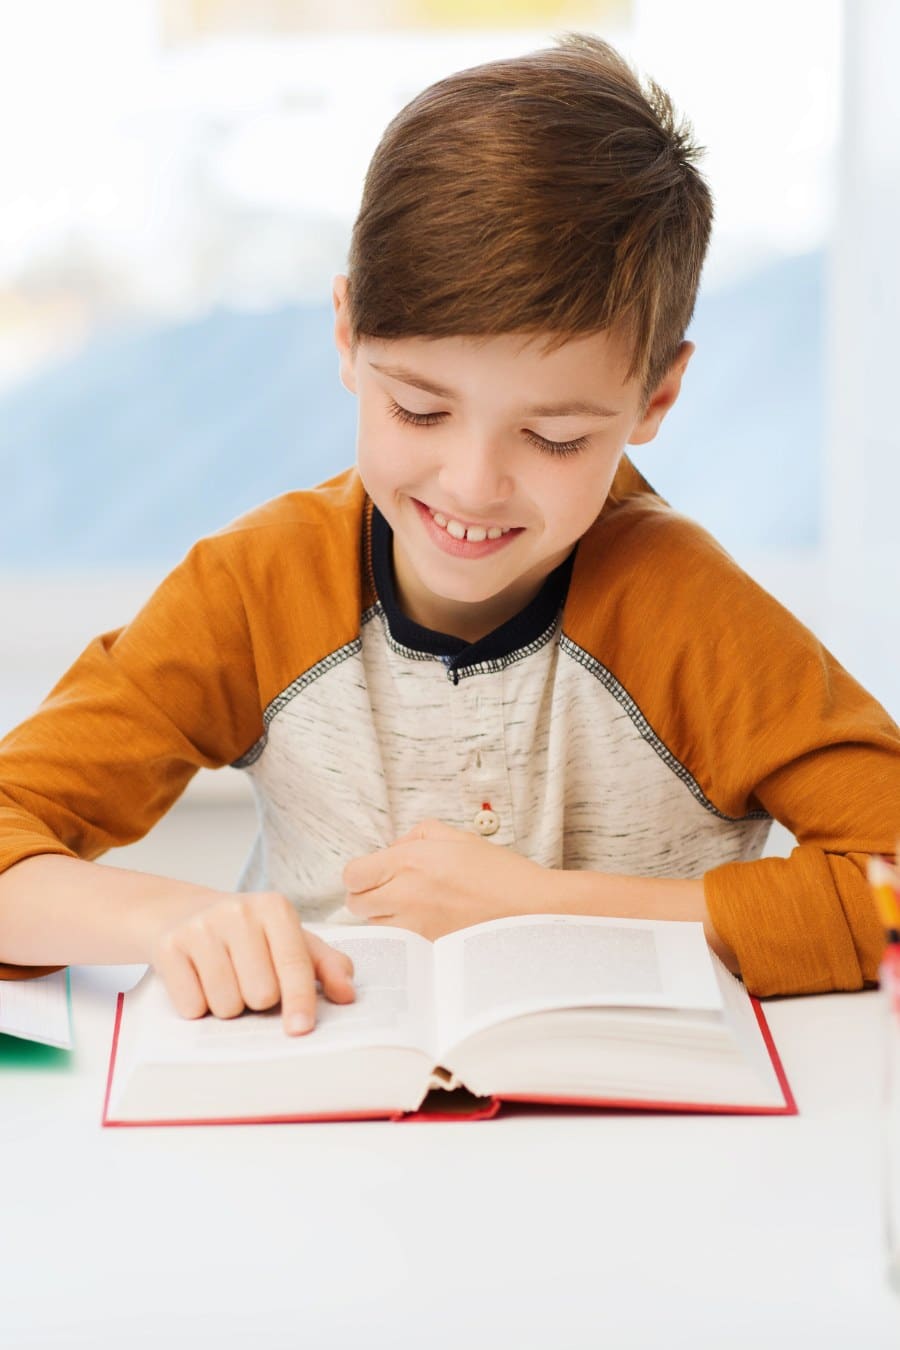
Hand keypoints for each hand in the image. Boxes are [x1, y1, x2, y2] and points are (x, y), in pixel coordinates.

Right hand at [148, 891, 354, 1035]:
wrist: (180, 912)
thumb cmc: (247, 934)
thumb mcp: (289, 940)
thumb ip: (325, 965)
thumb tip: (348, 994)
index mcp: (274, 907)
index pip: (294, 964)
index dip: (300, 1001)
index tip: (302, 1029)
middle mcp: (238, 911)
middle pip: (261, 994)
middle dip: (258, 1002)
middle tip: (248, 981)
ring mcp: (200, 927)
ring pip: (227, 1004)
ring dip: (228, 1007)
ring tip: (224, 979)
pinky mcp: (168, 946)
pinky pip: (192, 1006)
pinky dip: (198, 1006)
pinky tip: (198, 981)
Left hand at [342, 817, 548, 939]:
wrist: (532, 910)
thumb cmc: (500, 872)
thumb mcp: (458, 837)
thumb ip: (417, 835)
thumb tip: (393, 849)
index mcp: (411, 861)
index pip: (353, 875)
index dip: (361, 874)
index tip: (376, 873)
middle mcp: (406, 895)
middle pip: (356, 903)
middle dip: (368, 896)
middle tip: (391, 891)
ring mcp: (416, 926)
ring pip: (375, 926)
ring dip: (385, 917)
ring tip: (414, 909)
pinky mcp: (427, 950)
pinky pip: (398, 943)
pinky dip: (403, 937)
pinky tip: (426, 926)